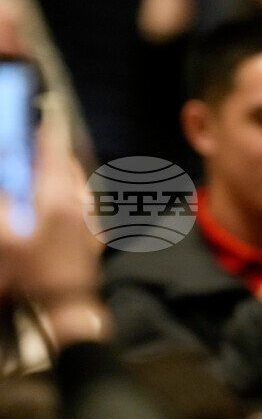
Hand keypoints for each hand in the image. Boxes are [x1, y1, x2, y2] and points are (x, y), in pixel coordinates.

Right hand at [0, 110, 107, 345]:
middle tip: (37, 143)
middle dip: (53, 152)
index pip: (55, 153)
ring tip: (45, 170)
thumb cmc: (32, 274)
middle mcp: (80, 204)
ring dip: (63, 173)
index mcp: (58, 199)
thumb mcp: (4, 238)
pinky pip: (86, 205)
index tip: (47, 110)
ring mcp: (91, 221)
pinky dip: (72, 195)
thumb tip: (6, 180)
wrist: (68, 308)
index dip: (49, 130)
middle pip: (68, 167)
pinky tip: (61, 201)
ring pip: (79, 185)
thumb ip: (3, 203)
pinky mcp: (96, 236)